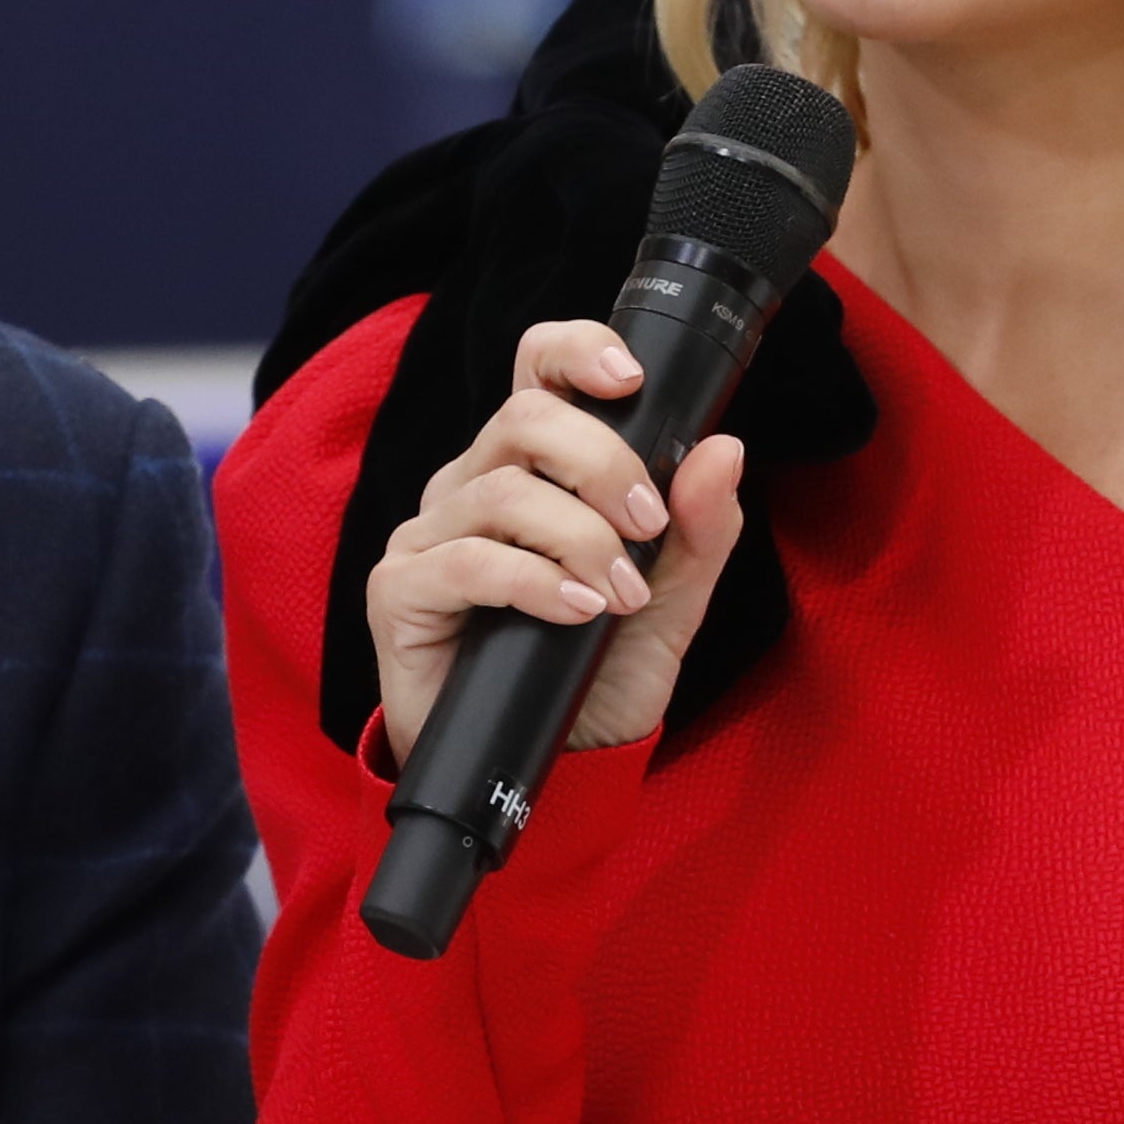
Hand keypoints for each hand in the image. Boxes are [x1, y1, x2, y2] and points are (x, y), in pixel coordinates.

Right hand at [366, 322, 755, 758]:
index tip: (630, 377)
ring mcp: (429, 537)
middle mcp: (471, 488)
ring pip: (503, 492)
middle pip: (524, 418)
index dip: (575, 351)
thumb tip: (724, 451)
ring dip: (580, 538)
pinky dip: (536, 583)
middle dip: (602, 461)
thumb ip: (699, 532)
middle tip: (648, 525)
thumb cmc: (593, 679)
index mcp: (530, 471)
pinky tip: (576, 612)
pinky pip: (468, 561)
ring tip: (619, 595)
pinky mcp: (400, 592)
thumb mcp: (670, 605)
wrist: (552, 772)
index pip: (536, 374)